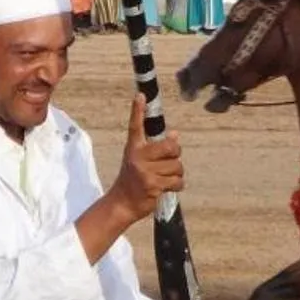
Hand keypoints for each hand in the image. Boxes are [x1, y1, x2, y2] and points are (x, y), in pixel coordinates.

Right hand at [91, 94, 184, 244]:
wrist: (122, 203)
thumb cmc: (134, 179)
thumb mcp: (141, 160)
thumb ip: (157, 148)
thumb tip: (176, 134)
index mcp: (134, 148)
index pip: (136, 126)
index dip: (138, 110)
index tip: (140, 96)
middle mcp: (138, 157)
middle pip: (171, 146)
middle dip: (176, 154)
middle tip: (170, 161)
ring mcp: (145, 171)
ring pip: (177, 166)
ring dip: (176, 174)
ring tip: (165, 179)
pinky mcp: (153, 185)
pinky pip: (177, 181)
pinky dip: (176, 186)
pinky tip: (167, 188)